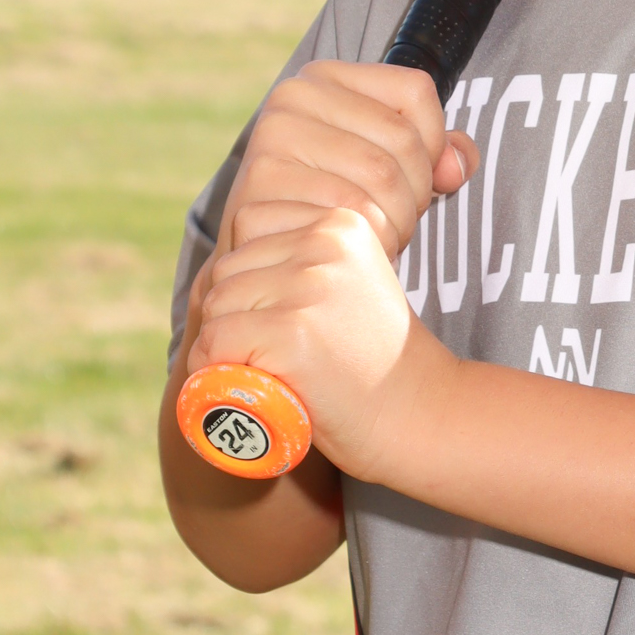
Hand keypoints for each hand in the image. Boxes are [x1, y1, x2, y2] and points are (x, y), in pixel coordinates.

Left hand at [191, 206, 447, 480]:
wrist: (418, 414)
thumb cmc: (371, 358)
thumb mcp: (347, 283)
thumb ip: (299, 258)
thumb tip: (221, 266)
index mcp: (341, 222)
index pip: (249, 221)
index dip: (249, 275)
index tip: (279, 315)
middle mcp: (326, 241)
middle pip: (227, 267)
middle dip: (234, 314)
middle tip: (272, 352)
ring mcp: (309, 285)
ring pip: (217, 305)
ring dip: (224, 345)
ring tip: (268, 368)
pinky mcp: (292, 331)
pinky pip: (216, 341)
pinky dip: (217, 369)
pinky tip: (255, 384)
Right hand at [221, 62, 479, 264]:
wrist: (265, 260)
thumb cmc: (332, 203)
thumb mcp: (385, 161)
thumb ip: (436, 152)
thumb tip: (455, 167)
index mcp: (323, 78)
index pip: (415, 90)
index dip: (435, 143)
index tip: (418, 177)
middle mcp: (290, 100)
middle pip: (402, 143)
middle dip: (417, 195)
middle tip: (399, 220)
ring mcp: (269, 146)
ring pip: (380, 183)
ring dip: (396, 225)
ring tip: (379, 237)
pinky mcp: (258, 196)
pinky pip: (347, 220)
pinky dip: (366, 245)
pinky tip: (352, 252)